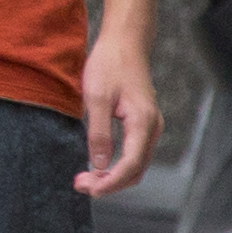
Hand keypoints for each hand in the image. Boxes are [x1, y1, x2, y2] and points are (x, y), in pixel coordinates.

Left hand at [78, 27, 157, 197]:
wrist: (125, 43)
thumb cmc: (109, 65)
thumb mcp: (96, 97)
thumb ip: (98, 132)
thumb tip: (100, 165)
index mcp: (143, 122)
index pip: (131, 165)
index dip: (111, 183)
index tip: (89, 190)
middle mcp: (152, 128)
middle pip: (136, 170)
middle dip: (110, 183)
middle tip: (79, 184)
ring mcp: (149, 127)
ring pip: (135, 164)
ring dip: (112, 176)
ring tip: (84, 178)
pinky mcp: (141, 124)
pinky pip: (133, 153)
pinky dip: (116, 165)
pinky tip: (97, 166)